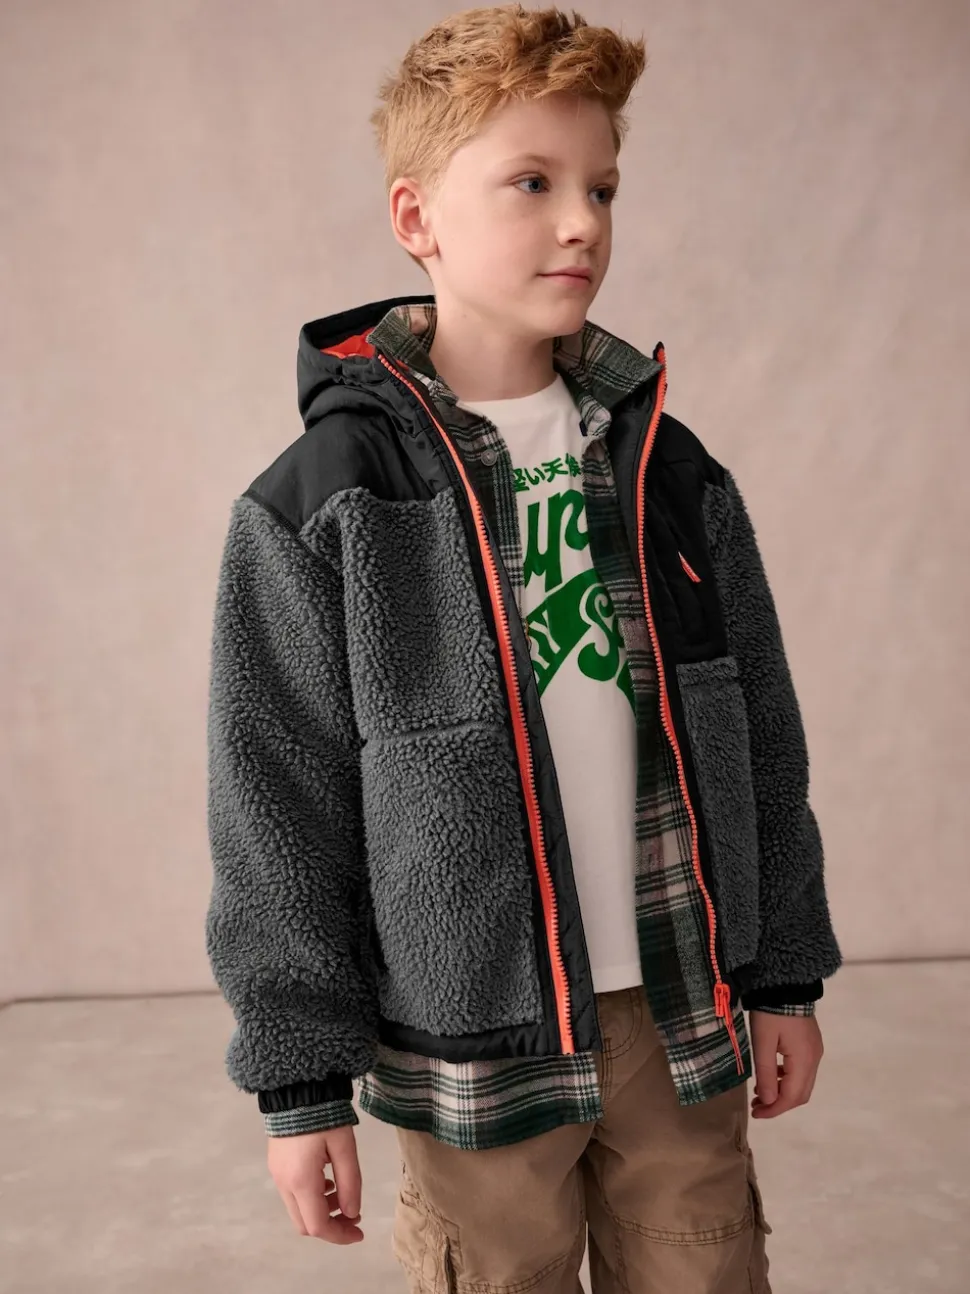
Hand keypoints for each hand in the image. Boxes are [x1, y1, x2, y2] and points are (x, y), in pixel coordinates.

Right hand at [267, 1124, 363, 1242]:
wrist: (297, 1088)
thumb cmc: (324, 1115)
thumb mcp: (344, 1146)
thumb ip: (350, 1182)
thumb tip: (353, 1213)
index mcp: (301, 1181)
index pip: (318, 1226)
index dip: (340, 1236)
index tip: (360, 1233)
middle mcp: (284, 1184)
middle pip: (305, 1225)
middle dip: (331, 1226)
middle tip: (354, 1215)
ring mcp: (277, 1175)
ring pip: (298, 1210)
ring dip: (322, 1211)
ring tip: (343, 1193)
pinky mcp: (276, 1166)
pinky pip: (292, 1195)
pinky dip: (311, 1198)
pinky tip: (327, 1180)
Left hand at [749, 1011, 823, 1118]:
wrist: (786, 984)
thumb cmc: (771, 1012)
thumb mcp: (762, 1042)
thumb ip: (766, 1073)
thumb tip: (768, 1101)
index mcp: (804, 1061)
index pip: (791, 1097)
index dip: (774, 1109)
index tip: (756, 1114)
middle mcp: (814, 1059)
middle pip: (800, 1094)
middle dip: (779, 1104)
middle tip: (757, 1106)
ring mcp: (815, 1051)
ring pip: (802, 1083)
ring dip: (783, 1092)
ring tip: (760, 1093)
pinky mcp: (811, 1044)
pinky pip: (802, 1071)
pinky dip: (787, 1079)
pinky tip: (772, 1075)